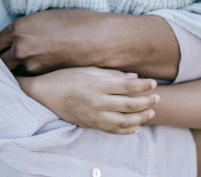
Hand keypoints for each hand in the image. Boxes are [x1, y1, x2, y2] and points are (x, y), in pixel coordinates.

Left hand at [0, 9, 117, 73]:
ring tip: (9, 71)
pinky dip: (26, 78)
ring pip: (11, 72)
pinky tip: (28, 76)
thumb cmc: (76, 22)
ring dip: (10, 71)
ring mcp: (31, 66)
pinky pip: (27, 79)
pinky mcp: (43, 78)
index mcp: (18, 29)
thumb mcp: (43, 18)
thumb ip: (25, 29)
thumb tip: (15, 37)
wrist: (99, 39)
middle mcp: (20, 48)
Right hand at [18, 67, 159, 134]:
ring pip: (124, 121)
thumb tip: (133, 77)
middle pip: (129, 105)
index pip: (126, 86)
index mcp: (95, 85)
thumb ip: (110, 74)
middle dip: (146, 101)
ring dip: (141, 118)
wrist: (43, 94)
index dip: (143, 86)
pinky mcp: (90, 125)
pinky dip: (127, 130)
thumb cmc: (64, 77)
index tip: (154, 83)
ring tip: (151, 112)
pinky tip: (136, 127)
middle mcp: (96, 102)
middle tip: (157, 98)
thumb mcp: (86, 69)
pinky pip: (112, 131)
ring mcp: (93, 116)